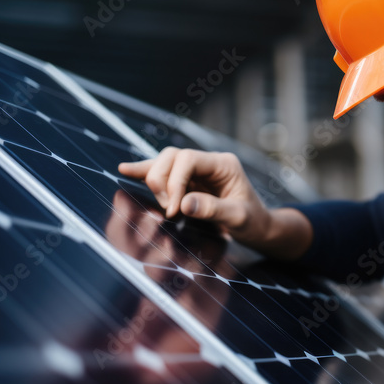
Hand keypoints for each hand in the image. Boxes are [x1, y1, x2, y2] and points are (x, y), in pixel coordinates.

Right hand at [118, 148, 311, 259]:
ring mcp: (197, 171)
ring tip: (159, 202)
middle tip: (169, 210)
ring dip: (154, 180)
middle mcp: (208, 162)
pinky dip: (145, 172)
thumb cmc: (253, 222)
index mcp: (224, 164)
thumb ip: (214, 209)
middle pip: (172, 156)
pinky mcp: (187, 182)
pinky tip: (126, 170)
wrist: (257, 227)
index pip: (188, 159)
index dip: (174, 181)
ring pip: (164, 162)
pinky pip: (163, 173)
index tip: (174, 210)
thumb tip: (184, 204)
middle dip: (162, 181)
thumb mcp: (239, 218)